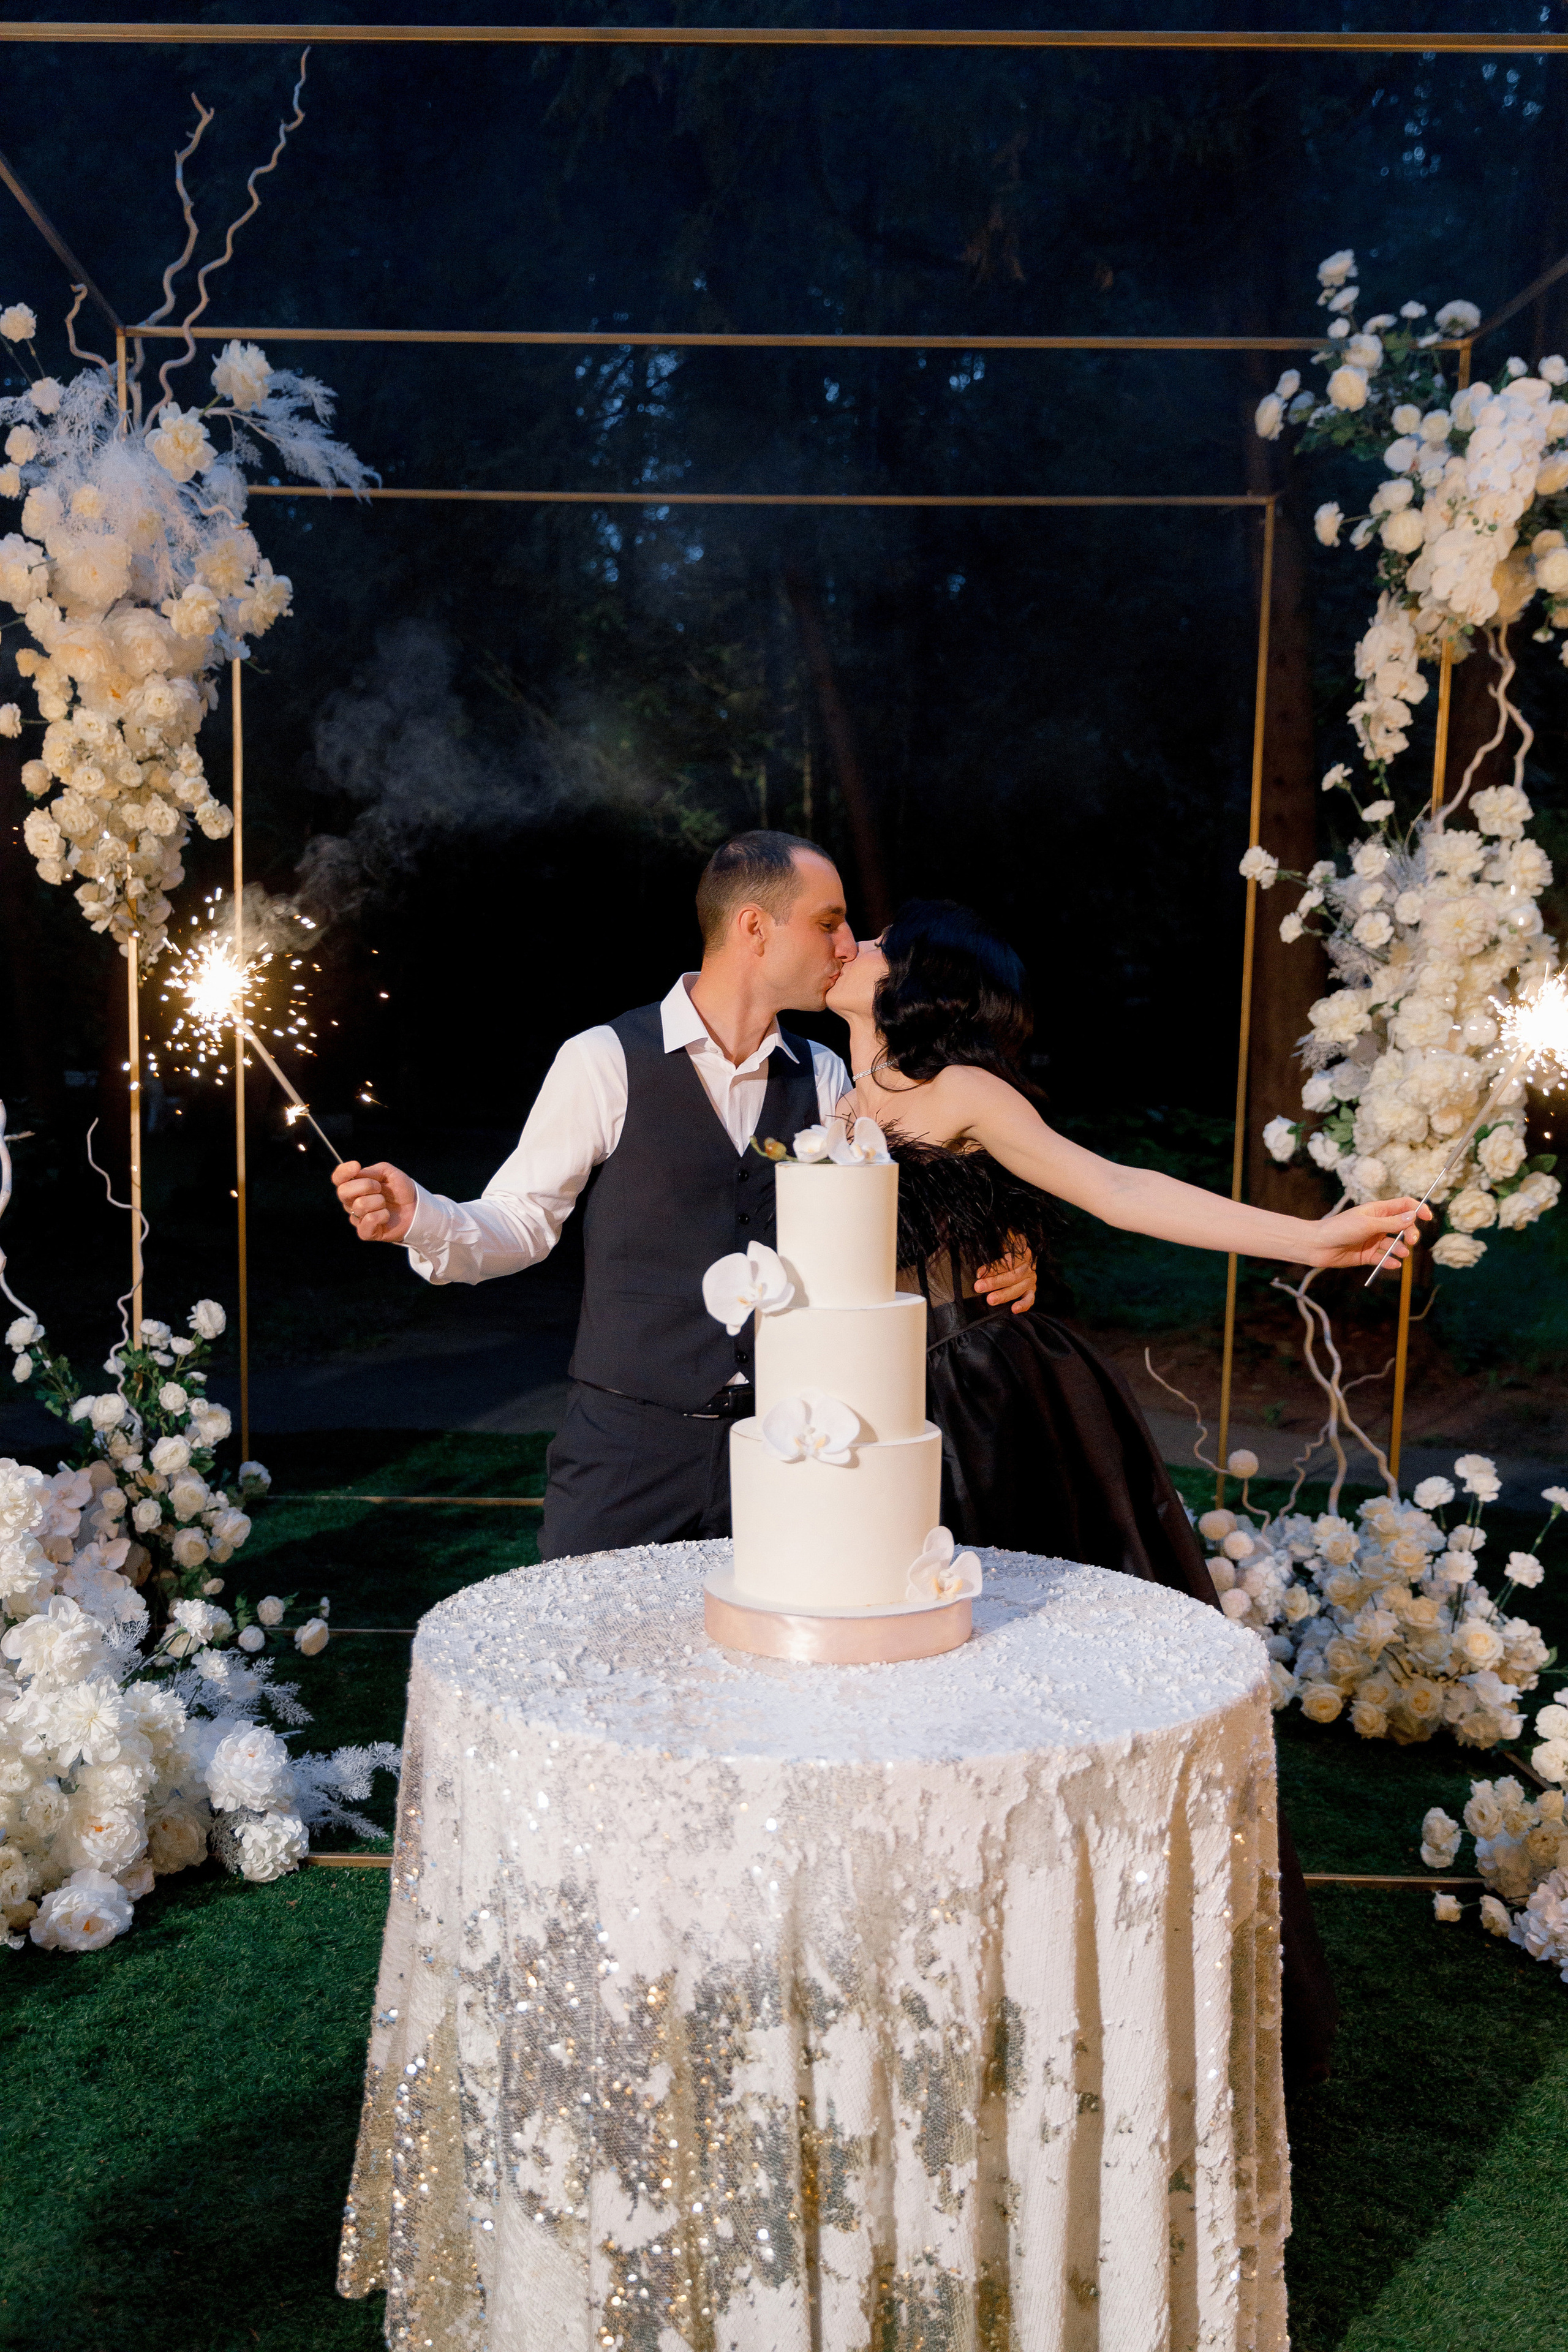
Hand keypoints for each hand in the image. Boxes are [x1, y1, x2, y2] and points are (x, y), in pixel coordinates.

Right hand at [332, 1158, 417, 1244]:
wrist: (415, 1208)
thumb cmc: (400, 1190)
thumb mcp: (388, 1173)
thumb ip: (372, 1171)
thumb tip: (357, 1173)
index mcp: (354, 1186)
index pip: (337, 1178)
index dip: (343, 1172)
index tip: (356, 1166)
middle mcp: (351, 1202)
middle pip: (343, 1192)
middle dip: (365, 1185)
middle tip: (379, 1188)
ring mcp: (357, 1218)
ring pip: (360, 1205)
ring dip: (379, 1201)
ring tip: (385, 1203)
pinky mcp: (365, 1232)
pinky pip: (369, 1220)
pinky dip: (382, 1215)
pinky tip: (387, 1215)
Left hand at [974, 1240, 1036, 1314]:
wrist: (1021, 1255)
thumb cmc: (1006, 1251)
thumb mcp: (1001, 1245)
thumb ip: (994, 1249)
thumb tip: (979, 1251)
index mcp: (1021, 1252)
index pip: (1007, 1261)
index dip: (992, 1268)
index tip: (978, 1273)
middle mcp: (1027, 1266)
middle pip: (1012, 1275)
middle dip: (994, 1283)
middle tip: (979, 1287)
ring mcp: (1030, 1279)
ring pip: (1018, 1288)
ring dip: (1003, 1295)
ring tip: (990, 1300)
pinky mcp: (1031, 1290)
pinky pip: (1029, 1298)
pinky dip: (1023, 1305)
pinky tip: (1014, 1309)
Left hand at [1308, 1195, 1431, 1272]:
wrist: (1317, 1246)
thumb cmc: (1340, 1229)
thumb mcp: (1368, 1224)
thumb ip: (1391, 1222)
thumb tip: (1413, 1216)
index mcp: (1378, 1210)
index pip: (1403, 1206)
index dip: (1417, 1209)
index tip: (1428, 1217)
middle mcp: (1378, 1224)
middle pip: (1403, 1227)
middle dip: (1410, 1233)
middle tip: (1411, 1241)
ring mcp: (1373, 1240)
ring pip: (1394, 1244)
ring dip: (1400, 1249)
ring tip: (1402, 1254)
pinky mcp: (1367, 1255)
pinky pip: (1383, 1258)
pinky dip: (1389, 1261)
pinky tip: (1393, 1264)